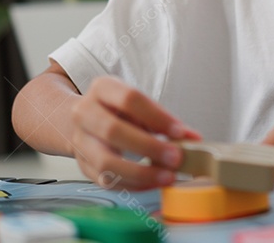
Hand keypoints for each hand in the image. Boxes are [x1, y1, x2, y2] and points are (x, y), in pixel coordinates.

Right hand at [69, 76, 200, 190]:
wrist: (82, 119)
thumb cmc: (117, 111)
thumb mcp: (138, 105)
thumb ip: (164, 120)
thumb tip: (192, 138)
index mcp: (102, 88)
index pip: (129, 99)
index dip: (156, 116)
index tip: (178, 131)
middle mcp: (85, 113)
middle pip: (113, 130)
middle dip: (148, 147)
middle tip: (175, 157)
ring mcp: (80, 141)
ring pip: (105, 162)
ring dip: (140, 173)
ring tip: (167, 176)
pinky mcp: (82, 165)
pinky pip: (107, 181)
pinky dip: (133, 185)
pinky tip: (153, 183)